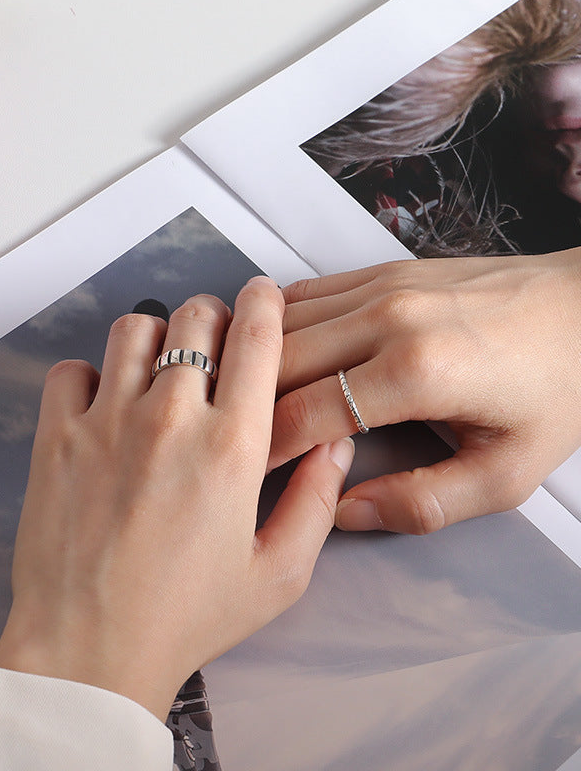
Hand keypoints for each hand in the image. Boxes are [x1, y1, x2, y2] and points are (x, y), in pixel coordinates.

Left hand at [0, 277, 352, 719]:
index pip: (257, 336)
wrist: (89, 651)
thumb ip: (317, 499)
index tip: (262, 295)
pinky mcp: (57, 436)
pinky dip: (91, 374)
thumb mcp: (280, 574)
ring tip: (161, 371)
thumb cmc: (186, 617)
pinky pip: (72, 369)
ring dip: (156, 338)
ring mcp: (107, 421)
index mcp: (233, 445)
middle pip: (195, 316)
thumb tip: (335, 441)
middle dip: (212, 317)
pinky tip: (105, 406)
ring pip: (134, 329)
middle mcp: (171, 417)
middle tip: (213, 343)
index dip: (264, 301)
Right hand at [270, 248, 580, 533]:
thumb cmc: (556, 390)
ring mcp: (382, 286)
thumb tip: (345, 512)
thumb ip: (423, 503)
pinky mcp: (382, 270)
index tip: (242, 472)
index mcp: (416, 373)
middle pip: (278, 363)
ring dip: (252, 363)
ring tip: (239, 399)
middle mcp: (388, 319)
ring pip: (280, 323)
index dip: (265, 449)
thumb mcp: (507, 473)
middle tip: (232, 438)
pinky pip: (304, 294)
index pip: (305, 414)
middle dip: (246, 406)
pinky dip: (275, 325)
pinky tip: (269, 353)